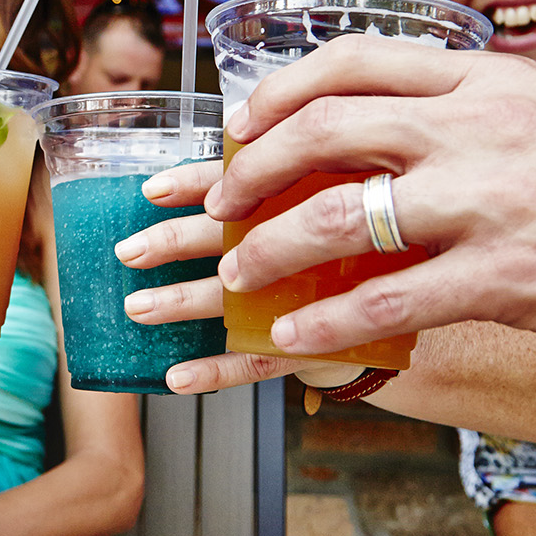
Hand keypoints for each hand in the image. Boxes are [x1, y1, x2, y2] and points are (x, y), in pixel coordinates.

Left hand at [114, 158, 340, 393]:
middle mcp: (302, 246)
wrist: (405, 287)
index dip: (194, 186)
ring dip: (182, 302)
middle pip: (232, 240)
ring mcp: (304, 299)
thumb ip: (276, 173)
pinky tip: (176, 376)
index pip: (242, 187)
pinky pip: (258, 360)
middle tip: (130, 251)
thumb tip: (214, 158)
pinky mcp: (311, 343)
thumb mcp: (328, 187)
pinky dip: (215, 370)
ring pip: (235, 300)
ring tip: (139, 308)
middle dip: (174, 244)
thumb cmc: (350, 231)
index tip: (153, 190)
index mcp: (302, 199)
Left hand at [205, 36, 535, 359]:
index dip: (276, 93)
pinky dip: (326, 320)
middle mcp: (479, 127)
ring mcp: (492, 201)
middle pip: (325, 128)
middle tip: (212, 207)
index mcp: (483, 81)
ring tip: (236, 274)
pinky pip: (389, 301)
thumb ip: (461, 116)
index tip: (236, 126)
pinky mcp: (511, 276)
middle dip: (247, 171)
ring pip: (342, 215)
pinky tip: (293, 334)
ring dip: (269, 248)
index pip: (352, 61)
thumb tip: (376, 130)